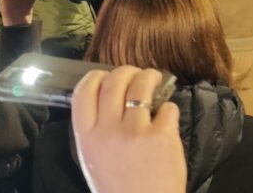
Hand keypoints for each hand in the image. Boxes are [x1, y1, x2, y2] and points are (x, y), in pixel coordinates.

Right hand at [71, 67, 185, 192]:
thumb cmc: (118, 187)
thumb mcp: (94, 160)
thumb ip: (96, 130)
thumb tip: (107, 98)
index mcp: (87, 138)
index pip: (83, 92)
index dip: (96, 76)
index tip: (106, 76)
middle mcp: (108, 131)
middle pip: (115, 81)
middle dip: (128, 71)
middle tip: (137, 75)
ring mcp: (135, 131)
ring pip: (142, 85)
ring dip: (150, 78)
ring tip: (155, 81)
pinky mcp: (161, 135)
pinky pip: (167, 107)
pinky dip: (169, 109)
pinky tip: (166, 119)